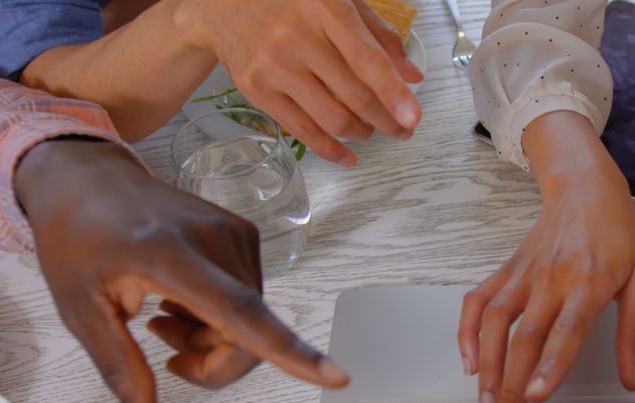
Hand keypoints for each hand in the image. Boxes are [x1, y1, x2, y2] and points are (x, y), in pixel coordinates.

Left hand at [14, 139, 348, 402]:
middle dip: (214, 361)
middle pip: (249, 332)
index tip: (335, 376)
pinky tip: (181, 301)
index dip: (288, 351)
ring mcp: (235, 233)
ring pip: (252, 320)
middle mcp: (215, 239)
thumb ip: (120, 370)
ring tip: (163, 317)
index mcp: (170, 254)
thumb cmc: (77, 241)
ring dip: (214, 338)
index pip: (240, 311)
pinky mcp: (244, 234)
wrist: (87, 178)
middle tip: (165, 354)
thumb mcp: (81, 311)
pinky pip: (249, 299)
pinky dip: (221, 316)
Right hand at [181, 0, 423, 164]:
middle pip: (355, 96)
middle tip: (403, 130)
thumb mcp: (339, 0)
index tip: (412, 118)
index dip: (394, 94)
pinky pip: (301, 131)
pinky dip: (330, 150)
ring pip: (332, 119)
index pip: (368, 61)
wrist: (221, 1)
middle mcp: (298, 37)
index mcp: (324, 9)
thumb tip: (411, 76)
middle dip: (387, 121)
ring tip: (372, 131)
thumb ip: (379, 35)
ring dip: (362, 133)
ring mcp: (274, 65)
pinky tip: (348, 155)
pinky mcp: (255, 88)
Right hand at [458, 112, 634, 402]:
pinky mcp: (506, 272)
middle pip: (524, 340)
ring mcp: (523, 276)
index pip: (566, 330)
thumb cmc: (618, 235)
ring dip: (486, 369)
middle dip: (511, 390)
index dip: (549, 365)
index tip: (536, 396)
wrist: (585, 189)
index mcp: (589, 282)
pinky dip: (467, 333)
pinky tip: (469, 363)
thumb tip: (631, 380)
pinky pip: (477, 303)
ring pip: (494, 325)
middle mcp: (550, 280)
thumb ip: (634, 331)